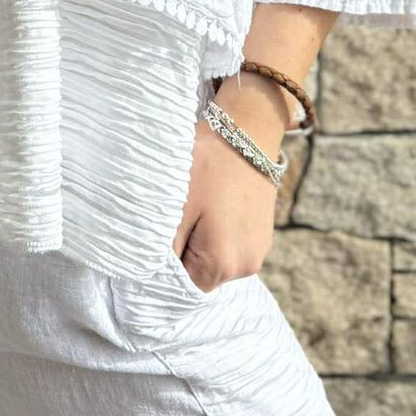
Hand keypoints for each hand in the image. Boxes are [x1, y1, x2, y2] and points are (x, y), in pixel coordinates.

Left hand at [171, 77, 288, 292]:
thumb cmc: (208, 164)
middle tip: (176, 215)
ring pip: (215, 259)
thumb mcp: (176, 205)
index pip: (182, 285)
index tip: (158, 236)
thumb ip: (164, 247)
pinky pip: (232, 245)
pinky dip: (218, 230)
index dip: (166, 265)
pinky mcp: (262, 235)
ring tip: (195, 205)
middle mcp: (245, 267)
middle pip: (200, 274)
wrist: (248, 130)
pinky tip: (212, 203)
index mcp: (222, 264)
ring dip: (201, 240)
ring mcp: (258, 252)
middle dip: (184, 251)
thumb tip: (153, 274)